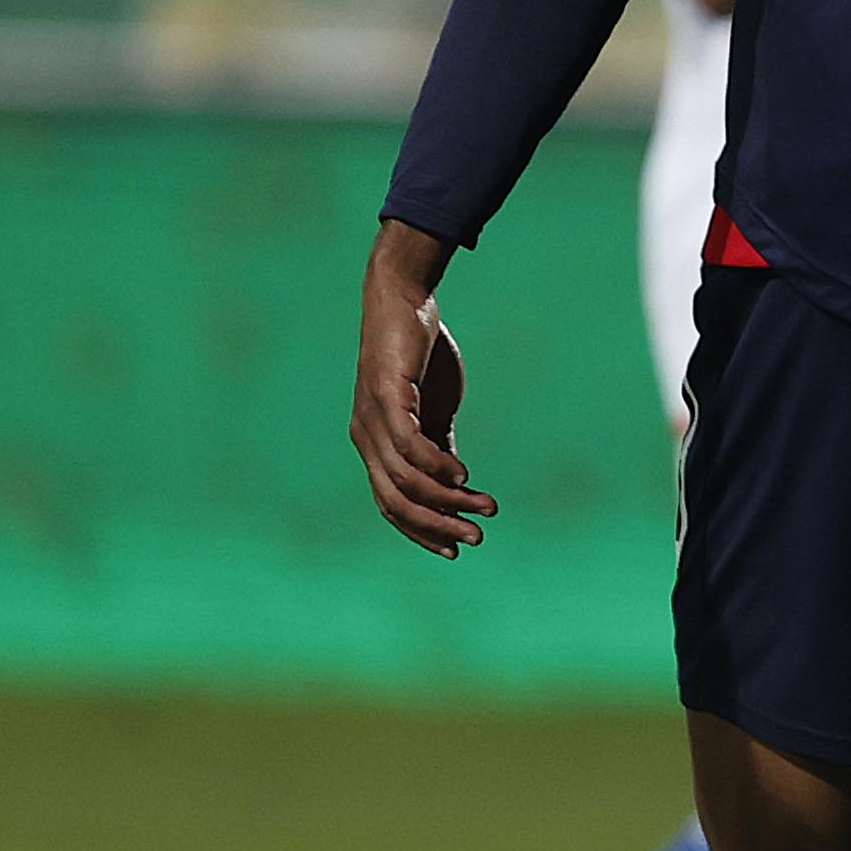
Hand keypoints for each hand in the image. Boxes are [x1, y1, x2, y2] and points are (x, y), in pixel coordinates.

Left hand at [353, 221, 494, 556]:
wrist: (401, 301)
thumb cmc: (418, 353)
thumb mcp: (433, 406)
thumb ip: (439, 441)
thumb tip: (457, 479)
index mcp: (375, 445)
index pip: (391, 505)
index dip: (421, 531)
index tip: (455, 549)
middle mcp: (366, 439)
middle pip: (397, 501)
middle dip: (437, 526)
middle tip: (476, 539)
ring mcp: (373, 419)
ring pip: (406, 479)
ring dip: (447, 500)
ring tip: (484, 507)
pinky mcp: (386, 395)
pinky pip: (410, 444)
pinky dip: (437, 464)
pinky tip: (464, 473)